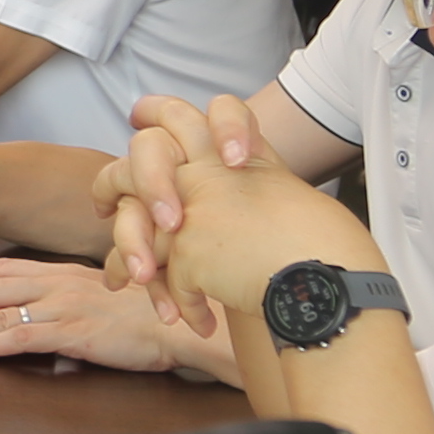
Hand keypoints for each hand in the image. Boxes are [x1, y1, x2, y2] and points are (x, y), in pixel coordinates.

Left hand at [0, 257, 192, 370]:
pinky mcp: (75, 331)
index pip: (4, 268)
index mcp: (63, 272)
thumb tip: (46, 318)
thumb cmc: (149, 313)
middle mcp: (58, 283)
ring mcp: (65, 306)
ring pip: (0, 313)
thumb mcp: (102, 297)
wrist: (185, 321)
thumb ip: (70, 301)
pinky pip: (24, 337)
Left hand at [109, 93, 371, 330]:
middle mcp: (206, 171)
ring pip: (134, 225)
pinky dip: (181, 305)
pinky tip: (200, 321)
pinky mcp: (188, 250)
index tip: (140, 118)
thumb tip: (226, 183)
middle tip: (103, 206)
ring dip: (128, 261)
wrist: (330, 277)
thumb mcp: (282, 190)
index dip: (158, 112)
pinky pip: (167, 280)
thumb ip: (247, 177)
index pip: (183, 112)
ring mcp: (193, 208)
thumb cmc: (323, 243)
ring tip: (128, 283)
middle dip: (112, 182)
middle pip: (141, 154)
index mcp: (231, 152)